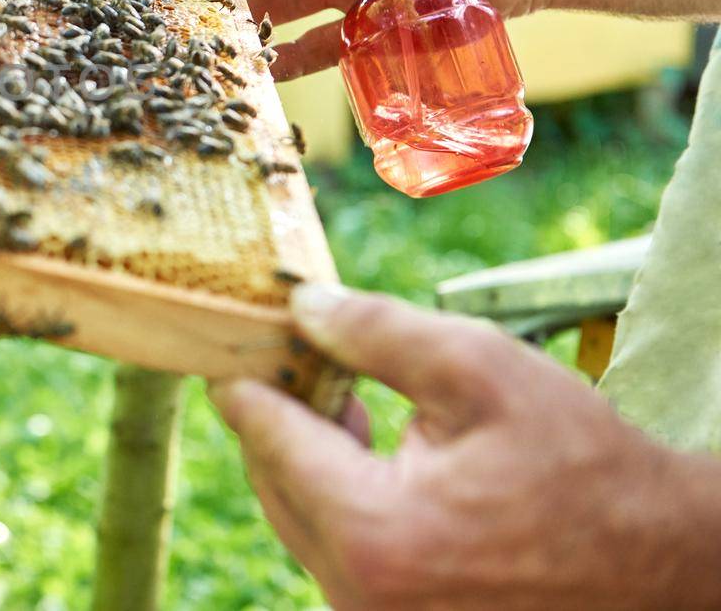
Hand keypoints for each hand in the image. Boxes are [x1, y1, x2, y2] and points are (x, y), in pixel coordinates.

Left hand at [210, 284, 720, 610]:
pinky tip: (367, 447)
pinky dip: (338, 495)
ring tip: (338, 393)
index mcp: (371, 532)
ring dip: (308, 455)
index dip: (245, 374)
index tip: (231, 334)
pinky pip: (334, 548)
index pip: (265, 437)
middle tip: (289, 351)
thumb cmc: (579, 463)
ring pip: (299, 516)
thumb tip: (301, 306)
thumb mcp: (481, 369)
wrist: (658, 563)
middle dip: (278, 412)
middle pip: (272, 481)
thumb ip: (376, 332)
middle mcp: (356, 592)